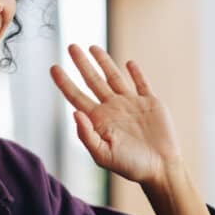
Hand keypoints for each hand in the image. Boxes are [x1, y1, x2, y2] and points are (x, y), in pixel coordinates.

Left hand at [50, 44, 181, 186]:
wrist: (161, 168)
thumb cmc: (131, 166)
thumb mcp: (103, 155)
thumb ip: (87, 135)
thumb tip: (73, 113)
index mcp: (99, 120)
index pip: (77, 96)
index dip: (64, 82)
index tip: (53, 67)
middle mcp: (113, 109)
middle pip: (93, 81)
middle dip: (82, 64)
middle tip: (71, 46)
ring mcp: (131, 104)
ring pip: (114, 77)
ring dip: (104, 61)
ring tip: (92, 47)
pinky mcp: (150, 103)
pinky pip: (141, 84)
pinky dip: (136, 73)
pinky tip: (129, 63)